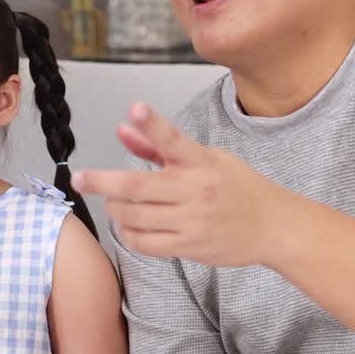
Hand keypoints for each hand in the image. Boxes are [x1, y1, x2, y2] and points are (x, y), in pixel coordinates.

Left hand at [72, 101, 294, 266]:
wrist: (275, 227)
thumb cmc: (237, 187)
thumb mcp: (206, 158)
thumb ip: (159, 146)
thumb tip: (123, 127)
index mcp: (201, 161)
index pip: (173, 138)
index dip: (153, 123)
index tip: (136, 107)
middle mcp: (195, 189)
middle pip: (137, 186)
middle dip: (101, 181)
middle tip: (79, 178)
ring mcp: (192, 220)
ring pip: (135, 216)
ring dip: (114, 209)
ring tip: (112, 202)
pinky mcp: (191, 246)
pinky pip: (146, 243)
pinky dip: (128, 234)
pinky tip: (127, 226)